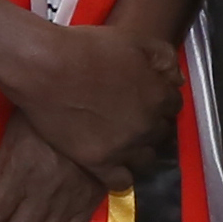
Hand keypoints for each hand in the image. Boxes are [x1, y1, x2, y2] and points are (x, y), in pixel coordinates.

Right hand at [0, 20, 176, 184]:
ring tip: (122, 142)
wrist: (46, 67)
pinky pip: (122, 181)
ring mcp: (124, 147)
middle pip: (161, 133)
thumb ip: (163, 57)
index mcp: (158, 95)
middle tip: (131, 118)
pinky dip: (121, 175)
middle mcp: (147, 125)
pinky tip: (112, 165)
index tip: (146, 99)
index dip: (160, 101)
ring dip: (139, 151)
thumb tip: (177, 79)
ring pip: (146, 159)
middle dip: (150, 126)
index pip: (173, 106)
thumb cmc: (87, 48)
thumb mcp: (134, 40)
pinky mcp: (99, 162)